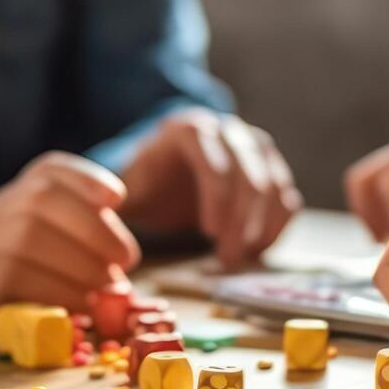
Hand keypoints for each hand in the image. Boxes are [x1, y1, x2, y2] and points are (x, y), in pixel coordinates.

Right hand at [0, 152, 140, 313]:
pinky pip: (17, 278)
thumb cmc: (49, 251)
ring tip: (108, 284)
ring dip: (79, 265)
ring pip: (28, 239)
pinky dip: (58, 291)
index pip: (53, 169)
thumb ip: (100, 234)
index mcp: (33, 183)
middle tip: (126, 260)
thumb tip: (124, 267)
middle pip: (42, 200)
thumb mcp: (74, 228)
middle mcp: (7, 203)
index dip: (86, 179)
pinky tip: (85, 302)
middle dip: (93, 231)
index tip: (117, 199)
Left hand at [120, 109, 302, 267]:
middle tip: (226, 259)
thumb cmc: (147, 183)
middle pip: (248, 171)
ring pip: (274, 182)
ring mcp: (255, 149)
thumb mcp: (127, 188)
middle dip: (240, 219)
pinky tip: (256, 251)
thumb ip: (117, 203)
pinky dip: (275, 227)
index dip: (216, 194)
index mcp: (189, 130)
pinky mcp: (273, 172)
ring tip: (239, 258)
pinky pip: (286, 198)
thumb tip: (103, 228)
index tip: (209, 232)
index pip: (213, 156)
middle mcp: (228, 131)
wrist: (169, 171)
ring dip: (260, 225)